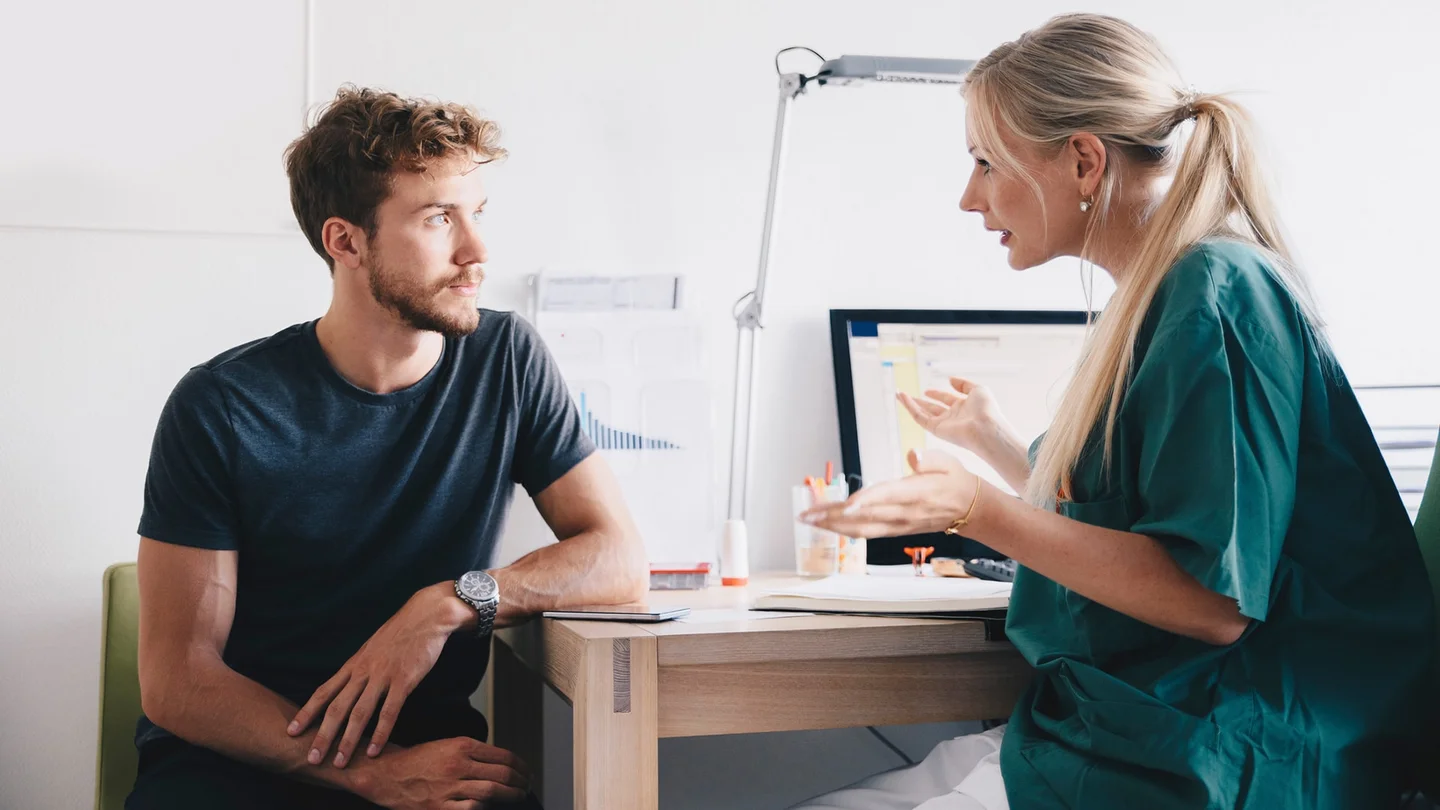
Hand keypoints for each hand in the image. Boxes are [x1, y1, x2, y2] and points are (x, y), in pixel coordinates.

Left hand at [288, 583, 470, 767]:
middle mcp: (363, 672)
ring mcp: (383, 676)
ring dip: (347, 740)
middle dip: (322, 735)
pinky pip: (389, 711)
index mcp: (354, 665)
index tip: (292, 731)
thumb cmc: (402, 632)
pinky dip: (380, 733)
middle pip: (336, 708)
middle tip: (312, 759)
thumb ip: (362, 667)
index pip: (323, 692)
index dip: (306, 713)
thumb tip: (351, 684)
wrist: (426, 615)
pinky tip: (374, 750)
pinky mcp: (404, 680)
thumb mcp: (373, 648)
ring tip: (340, 762)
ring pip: (359, 713)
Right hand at [351, 737, 529, 809]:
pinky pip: (472, 808)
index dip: (521, 766)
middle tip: (526, 785)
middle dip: (520, 781)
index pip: (503, 756)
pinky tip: (489, 806)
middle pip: (502, 774)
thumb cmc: (416, 760)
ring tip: (517, 795)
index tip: (526, 771)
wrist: (386, 773)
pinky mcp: (440, 807)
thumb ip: (473, 753)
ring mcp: (449, 787)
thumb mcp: (447, 745)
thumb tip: (501, 763)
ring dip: (510, 795)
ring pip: (492, 791)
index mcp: (462, 745)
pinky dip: (484, 807)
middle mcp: (458, 765)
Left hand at [800, 449, 981, 538]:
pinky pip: (867, 533)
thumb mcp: (947, 461)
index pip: (885, 496)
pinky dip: (845, 531)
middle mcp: (903, 512)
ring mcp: (898, 524)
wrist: (970, 508)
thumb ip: (928, 459)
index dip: (865, 501)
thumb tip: (913, 455)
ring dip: (832, 526)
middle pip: (864, 516)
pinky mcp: (895, 529)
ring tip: (808, 520)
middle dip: (833, 516)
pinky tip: (828, 527)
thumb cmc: (955, 480)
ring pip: (861, 528)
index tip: (846, 505)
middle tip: (807, 514)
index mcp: (914, 492)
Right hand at [898, 377, 1009, 452]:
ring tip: (898, 395)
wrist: (986, 428)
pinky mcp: (936, 430)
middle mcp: (952, 417)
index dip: (936, 394)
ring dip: (910, 404)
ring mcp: (944, 424)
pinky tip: (903, 398)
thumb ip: (964, 384)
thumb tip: (949, 379)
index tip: (927, 391)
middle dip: (920, 401)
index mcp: (963, 407)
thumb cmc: (986, 410)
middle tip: (906, 395)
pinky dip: (910, 407)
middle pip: (932, 408)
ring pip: (923, 413)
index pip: (946, 400)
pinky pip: (920, 417)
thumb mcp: (978, 389)